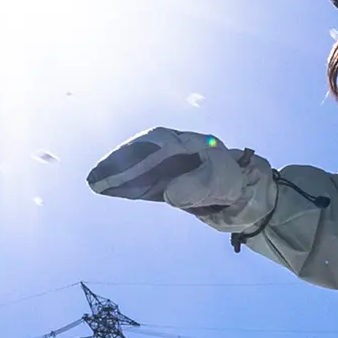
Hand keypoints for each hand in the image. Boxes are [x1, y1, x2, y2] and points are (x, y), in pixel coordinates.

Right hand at [86, 127, 275, 232]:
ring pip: (137, 167)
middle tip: (96, 176)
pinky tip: (106, 189)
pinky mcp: (166, 181)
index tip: (120, 167)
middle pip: (141, 152)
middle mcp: (175, 151)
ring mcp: (169, 166)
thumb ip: (196, 186)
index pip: (158, 145)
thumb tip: (168, 193)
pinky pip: (141, 182)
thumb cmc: (233, 182)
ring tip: (93, 183)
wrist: (244, 193)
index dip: (137, 156)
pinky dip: (124, 186)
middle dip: (118, 163)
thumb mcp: (219, 182)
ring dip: (116, 174)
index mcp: (190, 143)